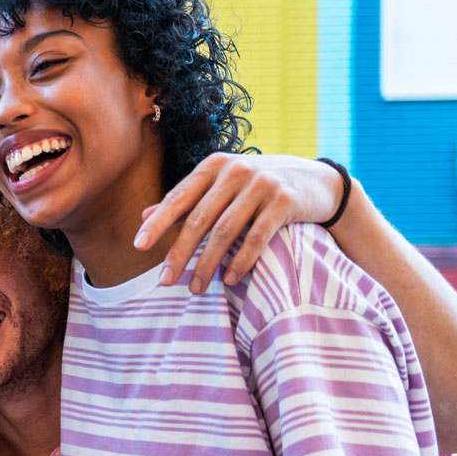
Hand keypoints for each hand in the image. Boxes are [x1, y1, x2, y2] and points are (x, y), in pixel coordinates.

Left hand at [135, 153, 340, 292]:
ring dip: (207, 264)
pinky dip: (241, 261)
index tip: (138, 247)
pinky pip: (257, 237)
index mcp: (213, 166)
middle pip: (198, 219)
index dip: (157, 223)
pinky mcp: (285, 201)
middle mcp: (235, 171)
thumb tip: (143, 215)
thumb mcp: (221, 186)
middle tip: (165, 281)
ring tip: (195, 289)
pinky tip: (229, 280)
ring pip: (225, 231)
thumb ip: (185, 201)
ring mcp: (262, 184)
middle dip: (179, 254)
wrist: (318, 181)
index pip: (178, 198)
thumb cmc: (258, 186)